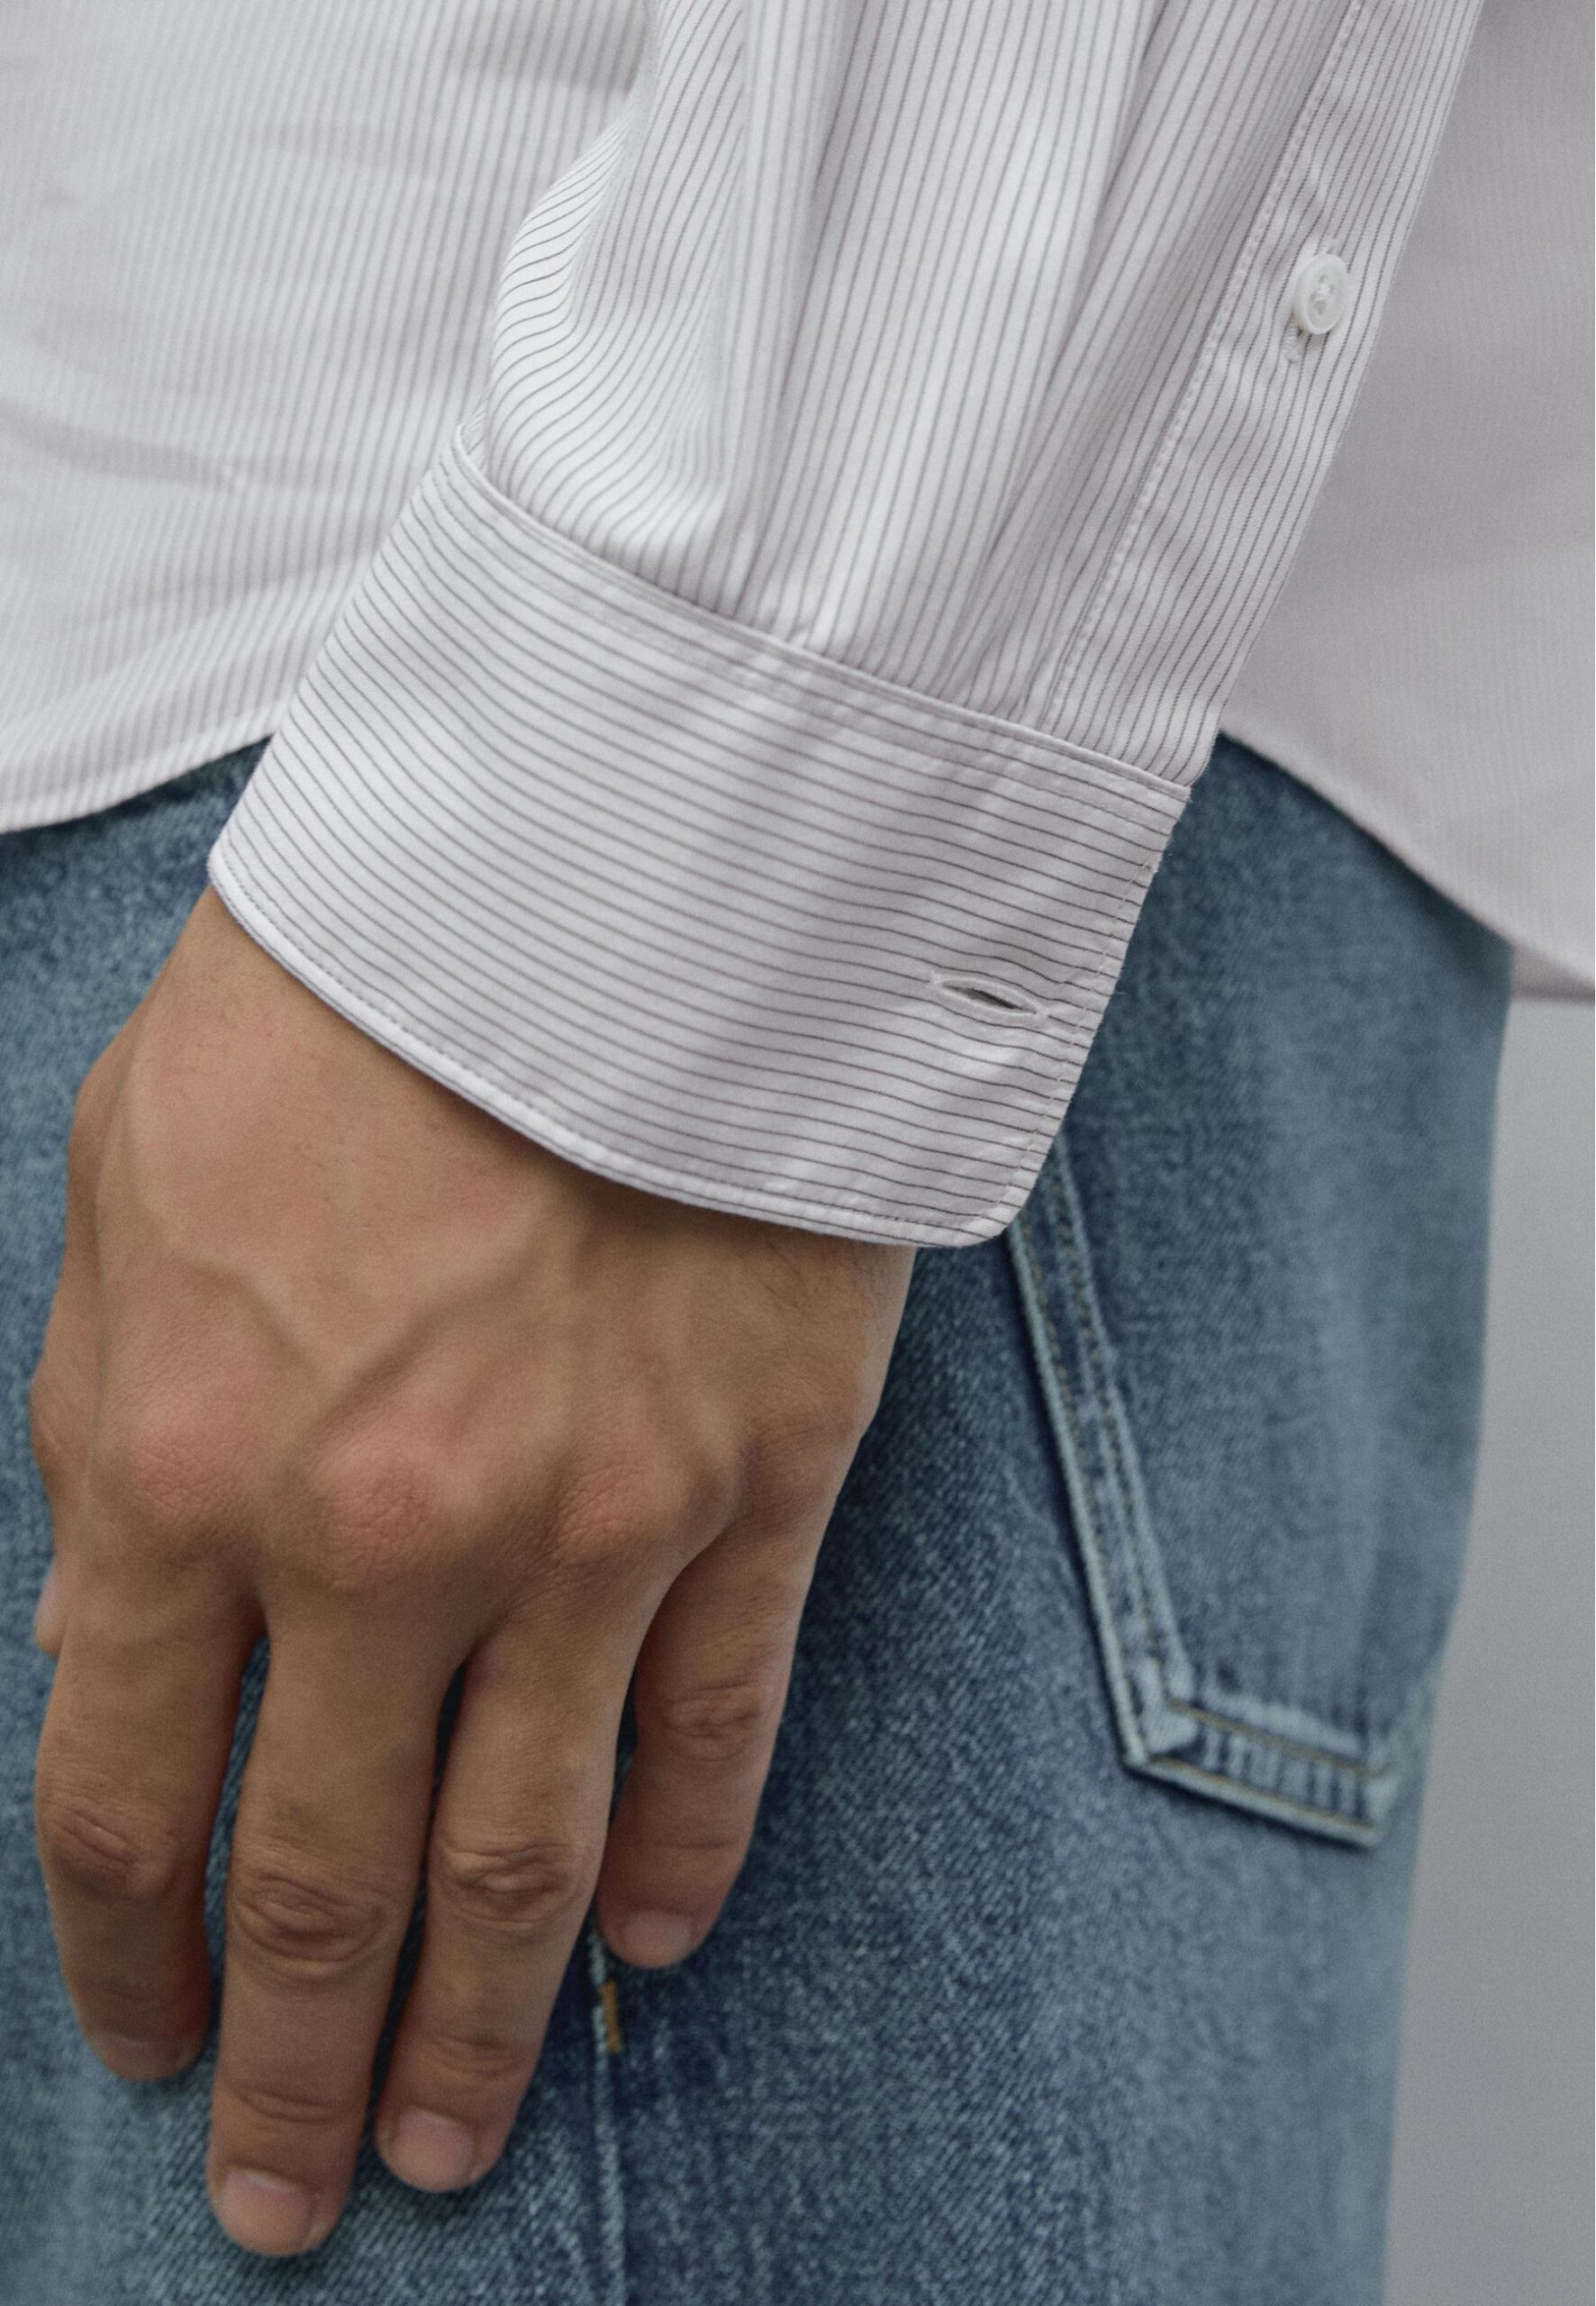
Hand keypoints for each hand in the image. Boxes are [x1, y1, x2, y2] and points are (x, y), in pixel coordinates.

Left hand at [28, 888, 911, 2256]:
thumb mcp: (126, 1189)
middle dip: (297, 2066)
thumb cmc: (340, 1002)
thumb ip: (112, 1425)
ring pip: (525, 1858)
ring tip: (449, 2153)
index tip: (144, 2036)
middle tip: (290, 2195)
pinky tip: (637, 1951)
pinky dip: (677, 1861)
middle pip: (330, 1883)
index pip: (120, 1796)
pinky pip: (716, 1728)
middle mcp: (382, 1545)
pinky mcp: (753, 1484)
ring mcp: (589, 1531)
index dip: (124, 1952)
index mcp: (183, 1464)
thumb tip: (129, 1612)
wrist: (605, 867)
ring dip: (476, 2032)